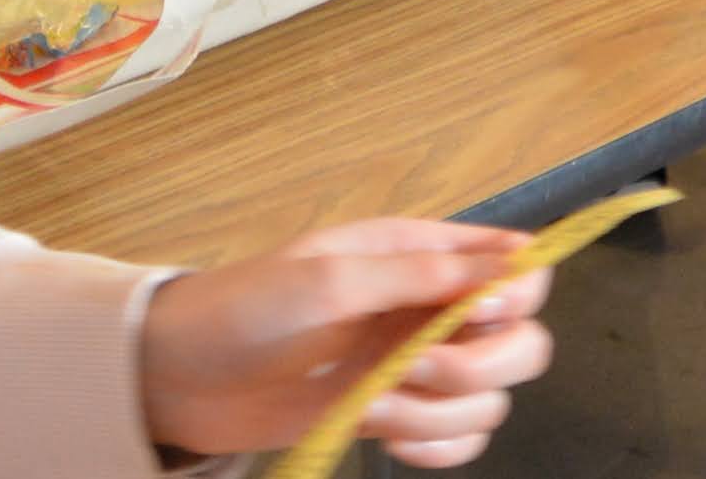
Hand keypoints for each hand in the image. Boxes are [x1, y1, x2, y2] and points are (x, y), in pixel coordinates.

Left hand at [140, 220, 557, 468]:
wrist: (182, 378)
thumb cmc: (248, 309)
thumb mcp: (334, 278)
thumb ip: (428, 273)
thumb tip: (521, 259)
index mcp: (422, 255)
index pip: (521, 268)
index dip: (515, 298)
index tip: (476, 317)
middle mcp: (430, 309)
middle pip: (523, 343)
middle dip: (479, 367)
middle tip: (410, 369)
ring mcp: (416, 367)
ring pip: (489, 401)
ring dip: (441, 414)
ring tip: (373, 404)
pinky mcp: (396, 416)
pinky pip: (458, 441)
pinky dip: (437, 450)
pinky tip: (389, 439)